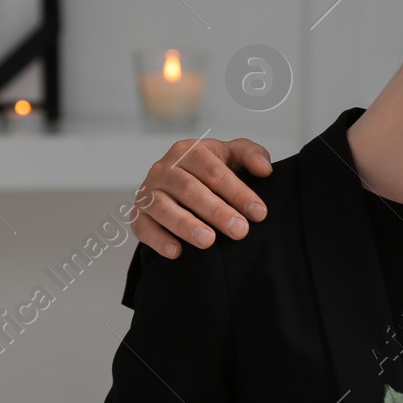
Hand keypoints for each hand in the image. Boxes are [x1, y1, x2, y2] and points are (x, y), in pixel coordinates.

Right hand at [130, 137, 273, 257]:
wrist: (181, 187)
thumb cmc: (213, 171)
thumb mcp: (233, 157)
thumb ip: (252, 155)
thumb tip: (264, 169)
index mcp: (189, 151)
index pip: (214, 171)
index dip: (238, 192)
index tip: (258, 212)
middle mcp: (165, 169)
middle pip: (190, 189)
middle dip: (217, 211)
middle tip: (240, 230)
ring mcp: (149, 192)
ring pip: (165, 208)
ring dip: (186, 225)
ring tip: (208, 241)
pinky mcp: (138, 215)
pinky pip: (144, 227)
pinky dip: (159, 240)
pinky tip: (177, 252)